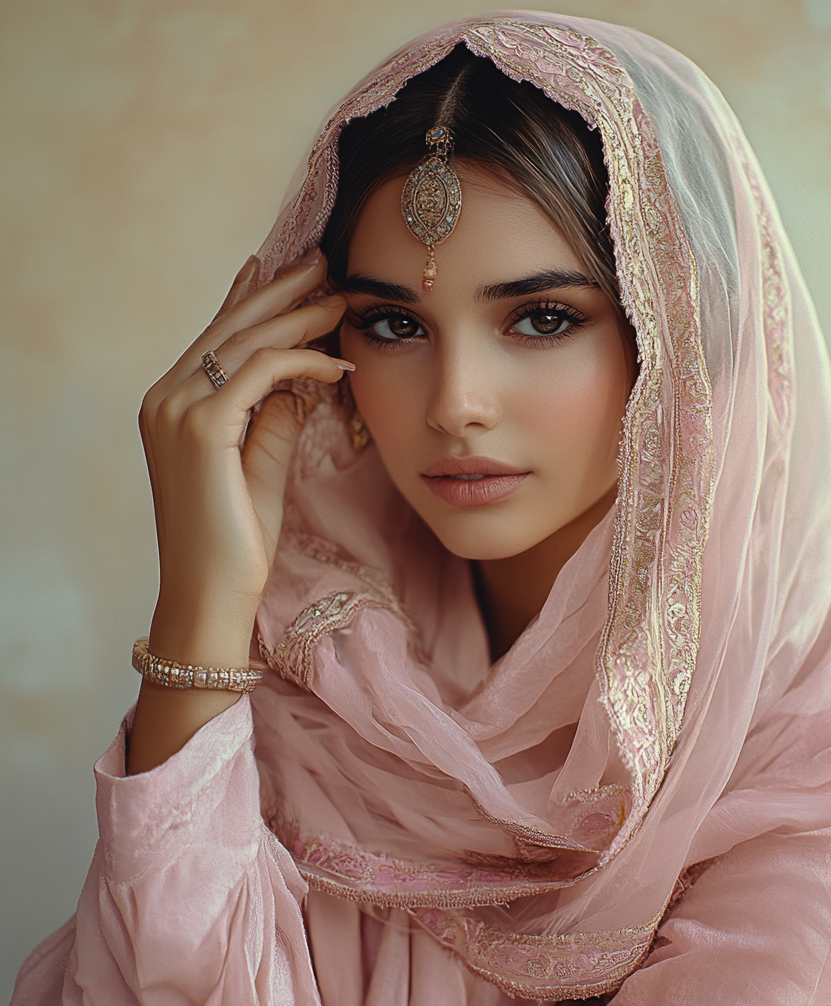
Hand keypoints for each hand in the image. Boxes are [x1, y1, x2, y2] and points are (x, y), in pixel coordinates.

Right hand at [129, 250, 348, 773]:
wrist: (211, 591)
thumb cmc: (236, 537)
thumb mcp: (259, 464)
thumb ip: (273, 417)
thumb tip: (301, 379)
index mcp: (172, 405)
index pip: (219, 338)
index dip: (255, 300)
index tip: (290, 273)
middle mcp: (165, 397)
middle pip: (231, 327)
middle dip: (281, 291)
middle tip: (322, 262)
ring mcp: (176, 410)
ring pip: (246, 341)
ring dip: (298, 315)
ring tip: (338, 295)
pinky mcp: (202, 428)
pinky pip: (262, 372)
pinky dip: (303, 360)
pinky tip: (336, 362)